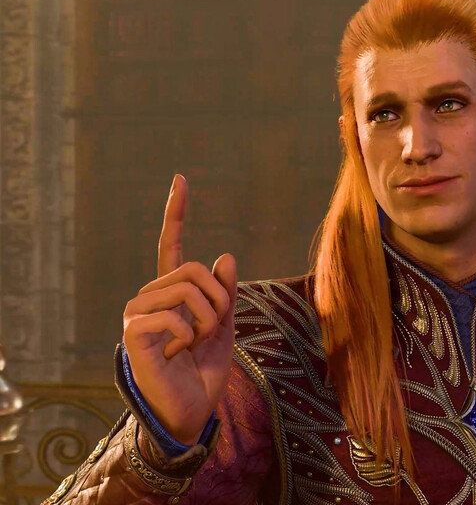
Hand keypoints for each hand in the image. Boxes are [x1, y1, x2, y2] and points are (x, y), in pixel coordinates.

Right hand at [122, 174, 236, 444]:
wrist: (191, 412)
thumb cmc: (204, 371)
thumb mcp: (225, 327)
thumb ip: (225, 294)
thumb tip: (225, 256)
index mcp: (173, 293)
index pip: (172, 246)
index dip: (176, 213)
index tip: (181, 180)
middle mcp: (150, 298)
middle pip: (195, 270)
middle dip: (219, 302)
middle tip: (211, 332)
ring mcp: (138, 315)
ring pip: (188, 289)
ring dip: (207, 320)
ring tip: (193, 345)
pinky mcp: (133, 335)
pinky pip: (173, 316)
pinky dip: (188, 335)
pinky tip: (176, 354)